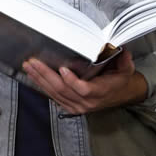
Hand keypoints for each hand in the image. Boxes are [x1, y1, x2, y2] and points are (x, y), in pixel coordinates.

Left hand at [22, 50, 147, 114]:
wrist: (119, 94)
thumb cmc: (119, 80)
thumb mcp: (126, 69)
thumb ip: (124, 60)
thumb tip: (122, 50)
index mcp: (100, 92)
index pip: (83, 89)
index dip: (72, 81)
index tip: (63, 69)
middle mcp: (86, 101)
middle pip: (62, 90)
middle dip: (45, 75)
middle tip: (34, 62)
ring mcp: (77, 106)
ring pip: (55, 93)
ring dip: (40, 79)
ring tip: (29, 66)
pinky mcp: (70, 106)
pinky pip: (53, 96)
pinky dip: (42, 86)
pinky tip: (34, 76)